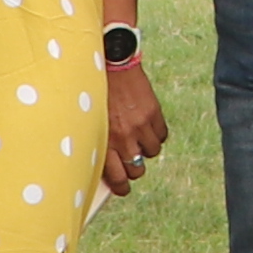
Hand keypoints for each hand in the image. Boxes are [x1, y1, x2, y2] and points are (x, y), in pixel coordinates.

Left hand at [98, 57, 169, 197]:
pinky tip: (148, 127)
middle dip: (134, 169)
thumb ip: (98, 141)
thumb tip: (107, 163)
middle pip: (137, 169)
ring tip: (138, 139)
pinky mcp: (154, 114)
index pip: (118, 177)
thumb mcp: (90, 119)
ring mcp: (140, 126)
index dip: (122, 187)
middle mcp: (123, 138)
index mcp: (103, 141)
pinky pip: (162, 137)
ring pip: (151, 153)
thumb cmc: (95, 91)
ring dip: (145, 149)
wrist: (112, 63)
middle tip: (131, 162)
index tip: (123, 188)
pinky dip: (156, 135)